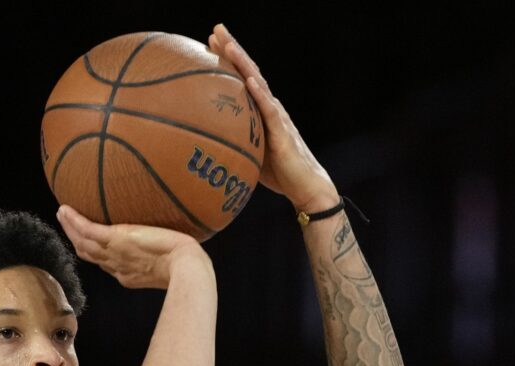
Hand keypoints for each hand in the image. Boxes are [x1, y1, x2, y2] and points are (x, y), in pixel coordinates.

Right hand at [56, 205, 208, 289]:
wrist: (185, 266)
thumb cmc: (187, 264)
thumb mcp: (173, 260)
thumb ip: (168, 252)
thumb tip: (177, 242)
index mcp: (130, 274)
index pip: (107, 264)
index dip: (97, 254)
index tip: (91, 244)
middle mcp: (118, 267)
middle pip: (90, 255)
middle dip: (77, 241)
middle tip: (68, 226)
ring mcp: (114, 255)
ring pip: (83, 243)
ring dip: (70, 229)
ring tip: (62, 213)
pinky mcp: (114, 240)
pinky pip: (87, 230)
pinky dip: (73, 221)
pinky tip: (65, 209)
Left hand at [209, 24, 340, 213]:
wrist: (306, 187)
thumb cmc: (279, 173)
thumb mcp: (251, 153)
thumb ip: (235, 141)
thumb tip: (207, 142)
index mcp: (261, 111)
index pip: (242, 79)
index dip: (228, 60)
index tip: (210, 41)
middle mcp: (270, 108)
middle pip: (249, 72)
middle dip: (233, 49)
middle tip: (216, 29)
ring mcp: (277, 117)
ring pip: (258, 84)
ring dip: (243, 63)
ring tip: (229, 44)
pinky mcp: (283, 133)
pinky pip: (269, 111)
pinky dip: (259, 94)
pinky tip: (249, 79)